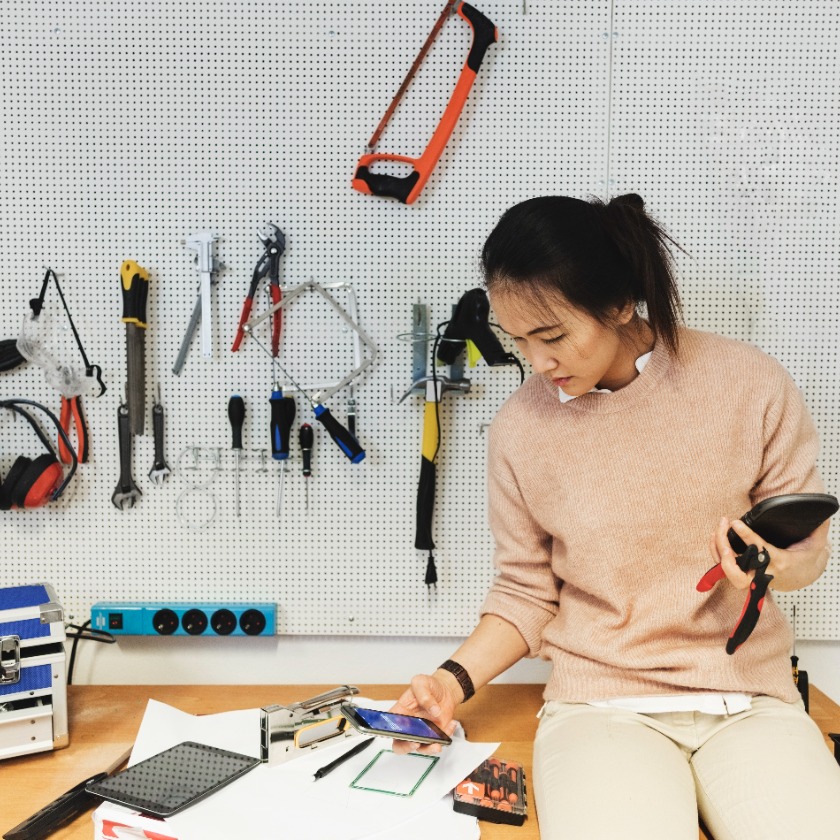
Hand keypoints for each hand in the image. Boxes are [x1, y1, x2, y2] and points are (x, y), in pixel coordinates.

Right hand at [389, 672, 459, 754]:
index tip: (400, 734)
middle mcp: (409, 726)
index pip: (389, 727)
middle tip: (416, 743)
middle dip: (408, 747)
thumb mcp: (422, 682)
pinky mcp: (435, 735)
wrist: (445, 690)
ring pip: (421, 748)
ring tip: (438, 742)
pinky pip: (439, 742)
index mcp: (400, 712)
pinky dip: (446, 736)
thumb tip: (433, 709)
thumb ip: (423, 693)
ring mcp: (422, 732)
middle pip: (401, 744)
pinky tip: (451, 723)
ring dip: (429, 748)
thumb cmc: (429, 686)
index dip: (391, 733)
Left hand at [709, 516, 830, 591]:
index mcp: (779, 563)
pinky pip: (724, 568)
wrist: (800, 578)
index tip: (736, 523)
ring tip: (718, 528)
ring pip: (727, 571)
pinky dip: (716, 553)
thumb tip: (824, 515)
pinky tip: (716, 537)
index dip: (746, 537)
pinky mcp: (743, 575)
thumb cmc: (804, 561)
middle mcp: (762, 573)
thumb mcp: (815, 546)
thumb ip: (818, 530)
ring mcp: (750, 576)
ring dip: (717, 549)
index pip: (760, 551)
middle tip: (723, 528)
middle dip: (724, 549)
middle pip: (736, 570)